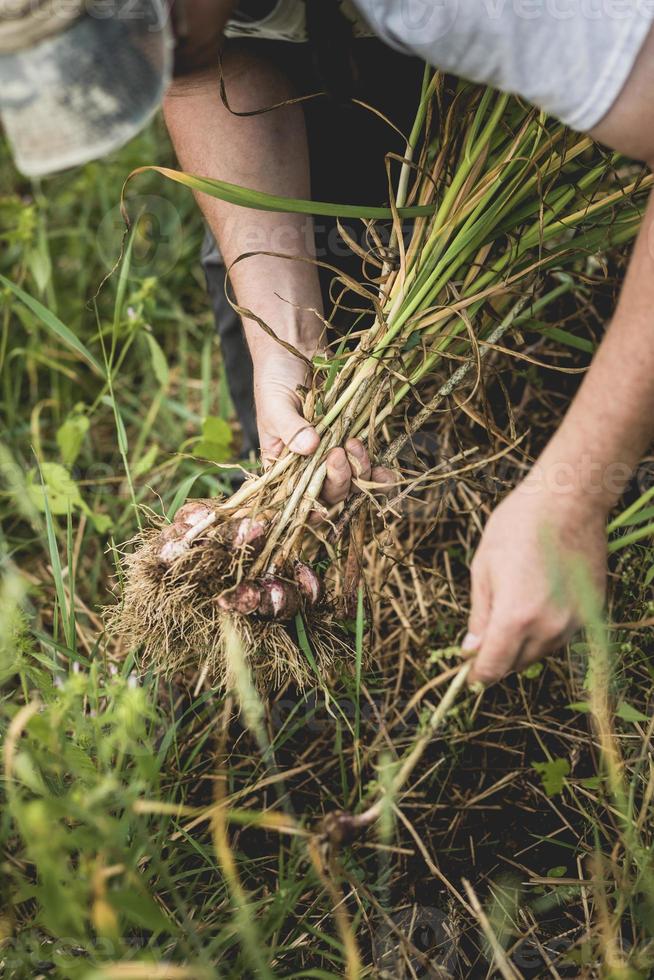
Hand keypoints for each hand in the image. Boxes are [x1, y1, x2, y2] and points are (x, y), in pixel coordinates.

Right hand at [253, 346, 392, 504]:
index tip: (319, 504)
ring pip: (351, 484)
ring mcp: (332, 455)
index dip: (309, 509)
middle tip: (337, 453)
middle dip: (337, 481)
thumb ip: (290, 427)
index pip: (295, 500)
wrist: (297, 350)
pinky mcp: (352, 442)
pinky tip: (385, 471)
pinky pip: (368, 466)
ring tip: (355, 445)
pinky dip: (378, 472)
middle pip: (328, 494)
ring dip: (358, 473)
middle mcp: (308, 467)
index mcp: (282, 466)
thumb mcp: (275, 403)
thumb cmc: (276, 378)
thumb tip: (310, 447)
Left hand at [463, 476, 607, 685]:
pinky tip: (538, 598)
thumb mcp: (483, 568)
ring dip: (524, 643)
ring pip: (542, 651)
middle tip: (485, 637)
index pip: (494, 667)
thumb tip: (471, 648)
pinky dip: (547, 628)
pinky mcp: (592, 611)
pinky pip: (563, 633)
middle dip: (499, 657)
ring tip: (514, 607)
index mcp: (515, 617)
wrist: (568, 500)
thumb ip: (479, 614)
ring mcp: (574, 621)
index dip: (477, 675)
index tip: (469, 675)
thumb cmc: (518, 526)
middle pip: (518, 663)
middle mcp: (548, 627)